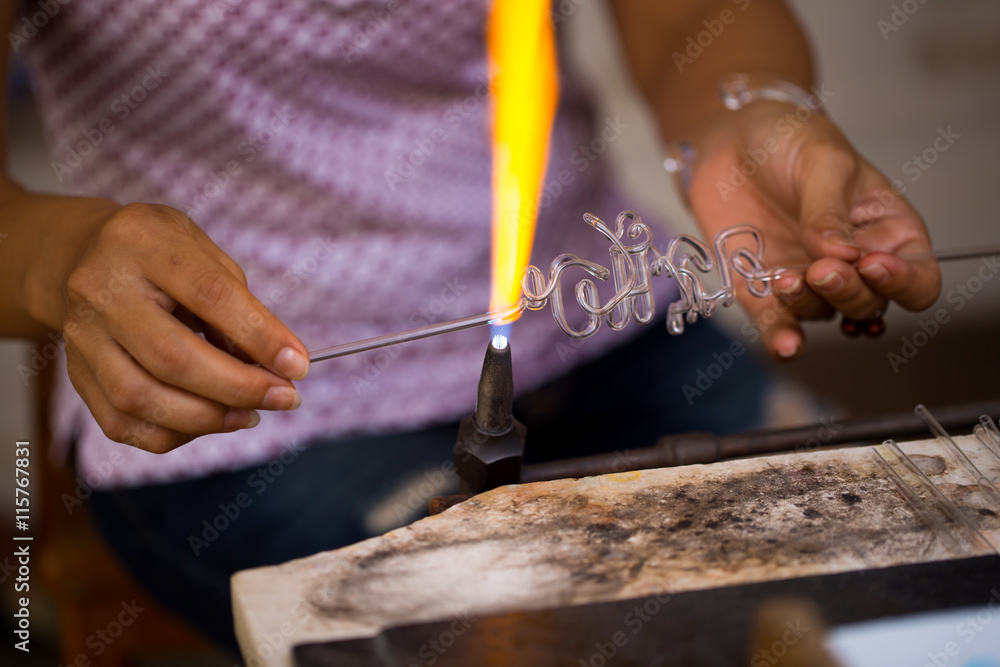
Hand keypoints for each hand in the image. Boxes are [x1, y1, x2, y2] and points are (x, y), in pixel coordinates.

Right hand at [56, 202, 308, 452]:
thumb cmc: (160, 255)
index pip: (209, 295)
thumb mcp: (204, 252)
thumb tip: (276, 364)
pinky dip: (174, 433)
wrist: (82, 255)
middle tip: (285, 397)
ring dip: (208, 418)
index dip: (260, 336)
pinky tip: (210, 420)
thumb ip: (239, 304)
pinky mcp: (75, 374)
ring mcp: (82, 336)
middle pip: (172, 357)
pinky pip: (122, 423)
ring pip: (140, 398)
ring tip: (250, 414)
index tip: (299, 365)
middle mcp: (100, 290)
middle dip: (239, 387)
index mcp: (141, 243)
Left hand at [686, 100, 940, 358]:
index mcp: (886, 231)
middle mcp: (852, 263)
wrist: (730, 140)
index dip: (904, 282)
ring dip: (808, 303)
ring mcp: (808, 279)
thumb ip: (830, 210)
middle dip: (848, 292)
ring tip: (785, 278)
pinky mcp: (763, 289)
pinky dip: (782, 339)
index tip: (873, 265)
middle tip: (822, 269)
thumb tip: (840, 255)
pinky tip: (785, 346)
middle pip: (868, 303)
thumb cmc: (791, 141)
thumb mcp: (821, 160)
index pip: (916, 278)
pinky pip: (778, 325)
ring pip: (823, 314)